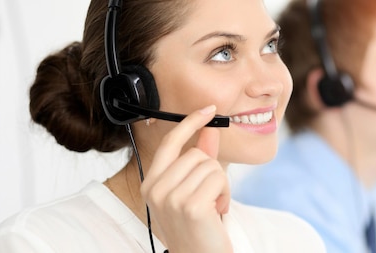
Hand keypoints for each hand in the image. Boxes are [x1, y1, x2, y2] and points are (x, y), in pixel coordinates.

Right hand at [140, 105, 232, 252]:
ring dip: (220, 185)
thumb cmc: (198, 227)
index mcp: (150, 184)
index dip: (190, 123)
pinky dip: (225, 194)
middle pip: (196, 154)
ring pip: (209, 165)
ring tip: (212, 206)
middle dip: (212, 171)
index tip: (209, 110)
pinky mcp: (191, 206)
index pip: (170, 142)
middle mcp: (155, 189)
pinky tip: (217, 212)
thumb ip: (201, 159)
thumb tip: (210, 130)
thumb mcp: (194, 190)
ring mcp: (171, 198)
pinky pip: (219, 179)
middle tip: (210, 197)